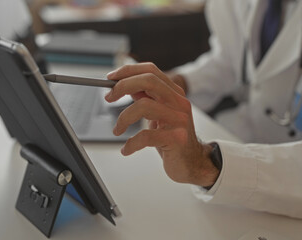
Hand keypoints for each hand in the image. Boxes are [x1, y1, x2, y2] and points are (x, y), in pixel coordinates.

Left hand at [105, 63, 218, 186]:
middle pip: (149, 81)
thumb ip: (146, 99)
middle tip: (109, 97)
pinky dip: (131, 143)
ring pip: (144, 106)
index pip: (151, 71)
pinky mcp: (177, 139)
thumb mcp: (159, 115)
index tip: (110, 79)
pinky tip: (127, 149)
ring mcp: (179, 120)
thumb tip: (125, 86)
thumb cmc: (173, 139)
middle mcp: (179, 103)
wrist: (192, 162)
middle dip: (123, 86)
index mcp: (174, 94)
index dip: (128, 71)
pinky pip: (146, 136)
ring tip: (117, 129)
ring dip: (123, 118)